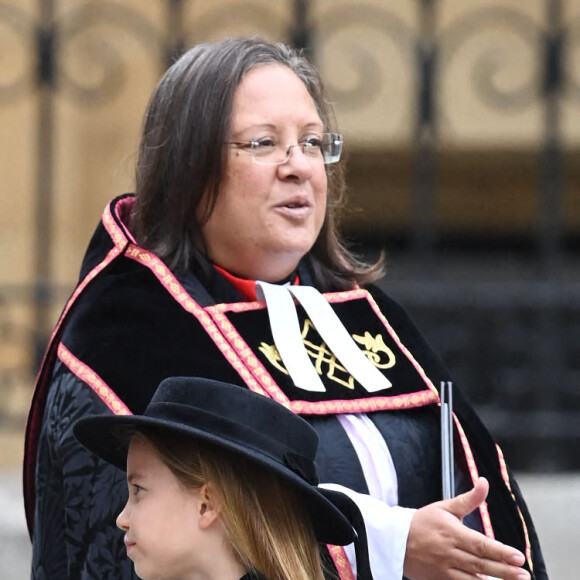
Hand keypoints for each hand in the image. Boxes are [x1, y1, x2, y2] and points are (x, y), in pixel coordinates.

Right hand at [403, 477, 529, 579]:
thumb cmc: (422, 522)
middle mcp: (449, 553)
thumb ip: (469, 499)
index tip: (518, 556)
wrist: (395, 540)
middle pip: (481, 564)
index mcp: (451, 533)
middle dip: (504, 570)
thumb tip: (484, 482)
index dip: (500, 552)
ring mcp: (444, 570)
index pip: (480, 545)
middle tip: (524, 574)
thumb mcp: (445, 507)